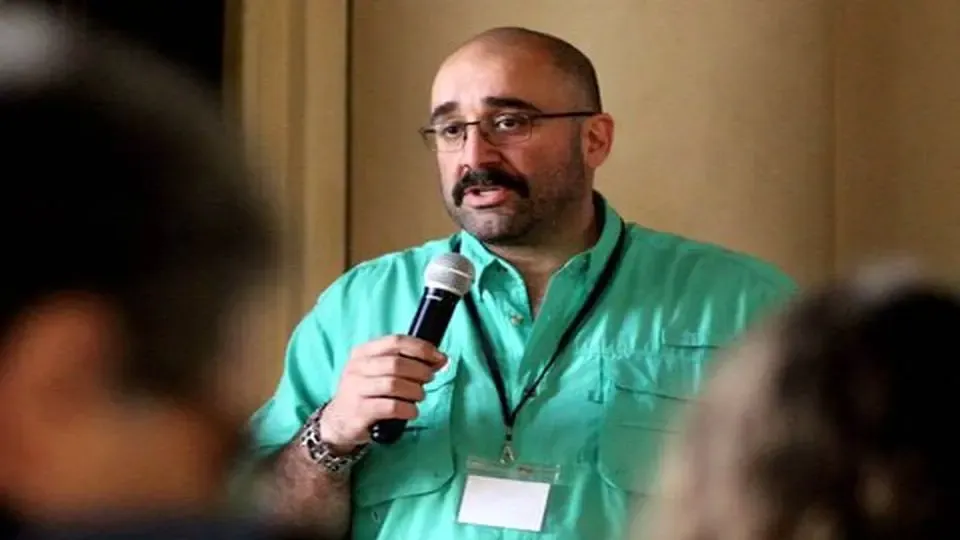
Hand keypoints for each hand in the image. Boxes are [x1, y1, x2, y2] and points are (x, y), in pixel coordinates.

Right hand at [319, 335, 446, 450]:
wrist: (338, 422)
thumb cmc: (365, 393)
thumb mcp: (378, 373)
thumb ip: (406, 363)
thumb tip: (439, 359)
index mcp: (362, 352)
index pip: (395, 342)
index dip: (421, 348)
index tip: (438, 357)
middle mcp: (356, 368)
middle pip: (396, 363)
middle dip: (420, 370)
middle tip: (429, 379)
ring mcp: (355, 390)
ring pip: (394, 384)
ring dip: (415, 390)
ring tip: (419, 396)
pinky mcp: (359, 412)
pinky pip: (391, 407)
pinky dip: (408, 408)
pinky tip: (411, 411)